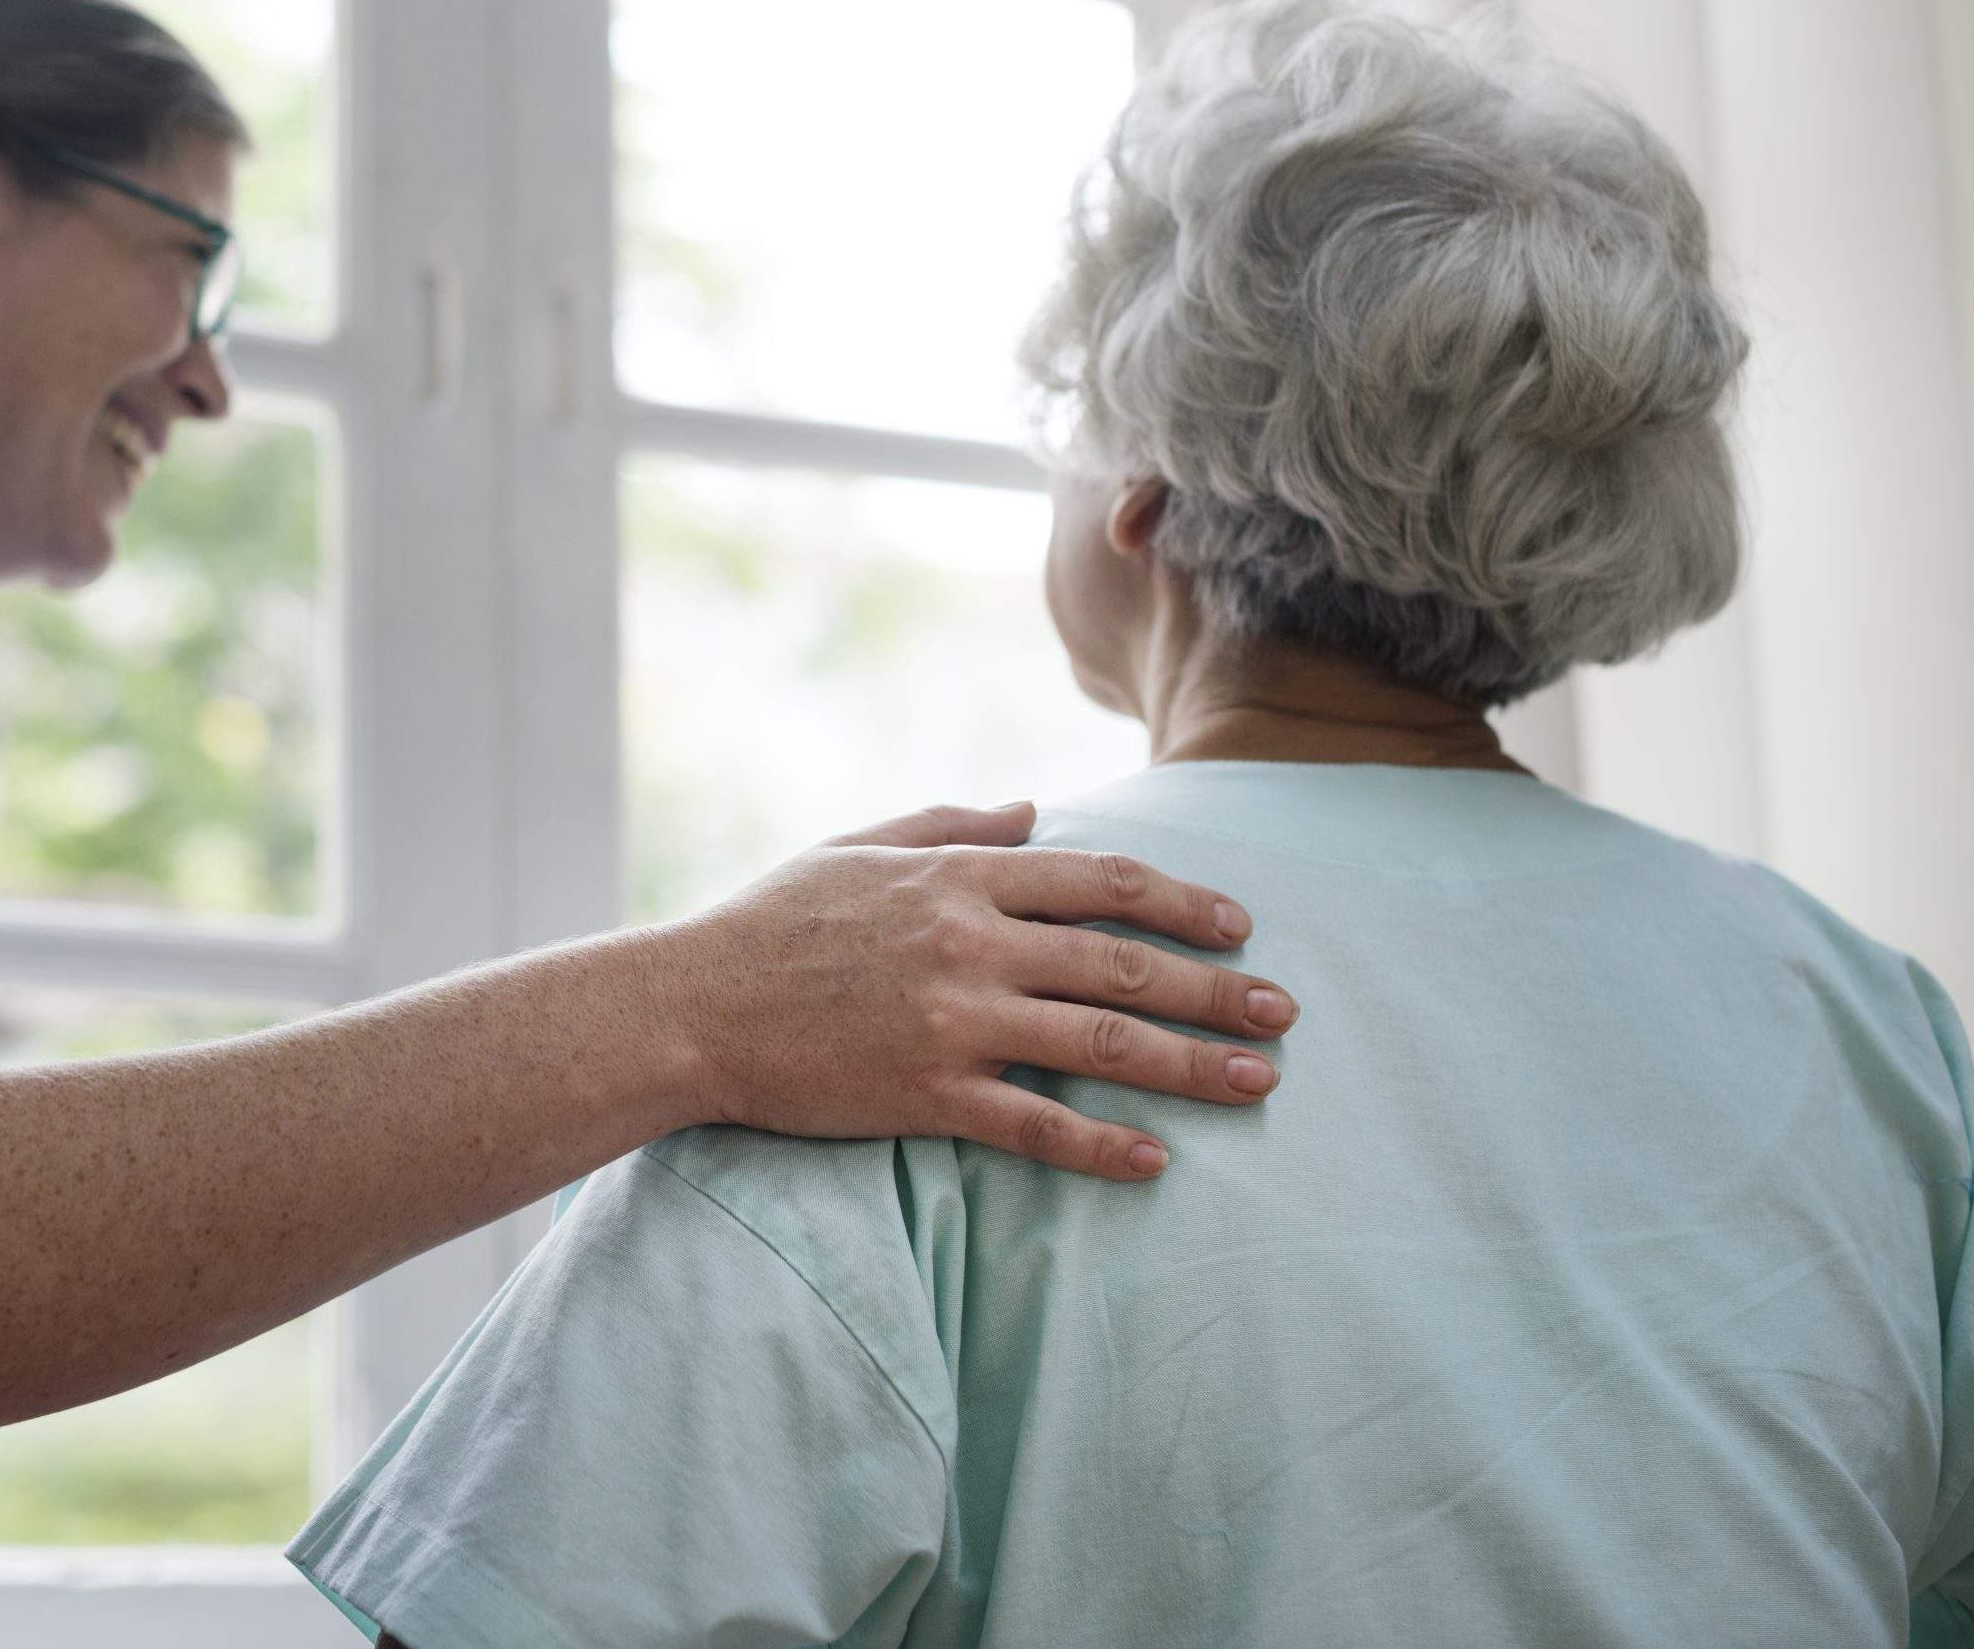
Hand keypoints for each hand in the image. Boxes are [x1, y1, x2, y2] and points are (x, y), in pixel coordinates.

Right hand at [662, 801, 1297, 1180]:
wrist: (689, 1006)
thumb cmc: (769, 922)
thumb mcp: (858, 847)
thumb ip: (951, 823)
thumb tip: (1034, 810)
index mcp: (959, 876)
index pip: (1102, 881)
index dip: (1183, 901)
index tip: (1238, 925)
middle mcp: (971, 942)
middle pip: (1124, 962)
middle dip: (1216, 988)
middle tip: (1284, 1012)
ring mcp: (953, 1020)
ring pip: (1101, 1041)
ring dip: (1191, 1065)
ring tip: (1259, 1081)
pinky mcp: (927, 1092)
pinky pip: (1034, 1123)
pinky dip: (1100, 1145)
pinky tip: (1154, 1162)